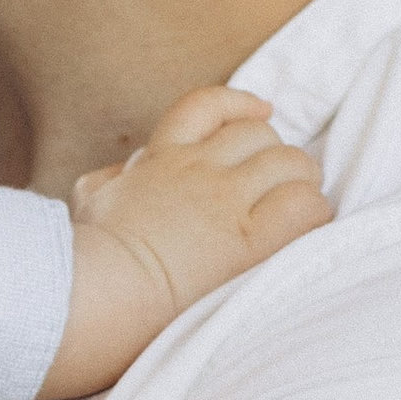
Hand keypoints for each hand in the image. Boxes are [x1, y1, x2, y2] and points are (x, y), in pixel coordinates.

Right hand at [43, 88, 332, 399]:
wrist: (96, 294)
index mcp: (160, 160)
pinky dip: (314, 212)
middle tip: (281, 186)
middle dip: (278, 156)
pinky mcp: (249, 241)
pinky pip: (304, 205)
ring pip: (291, 163)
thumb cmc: (86, 260)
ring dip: (302, 183)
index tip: (261, 114)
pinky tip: (306, 229)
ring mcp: (224, 202)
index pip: (205, 107)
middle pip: (261, 135)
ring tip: (300, 207)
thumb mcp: (88, 203)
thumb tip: (123, 173)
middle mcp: (196, 170)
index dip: (240, 105)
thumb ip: (108, 181)